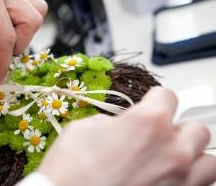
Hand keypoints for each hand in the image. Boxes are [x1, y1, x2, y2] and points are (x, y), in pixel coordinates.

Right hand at [38, 87, 215, 185]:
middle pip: (196, 129)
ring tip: (172, 158)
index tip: (151, 104)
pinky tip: (167, 178)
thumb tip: (123, 125)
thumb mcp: (86, 128)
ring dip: (192, 156)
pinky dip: (188, 179)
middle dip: (177, 128)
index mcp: (148, 122)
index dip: (156, 99)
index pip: (168, 96)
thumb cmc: (71, 169)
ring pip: (208, 161)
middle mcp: (171, 151)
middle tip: (159, 135)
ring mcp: (178, 180)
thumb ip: (115, 122)